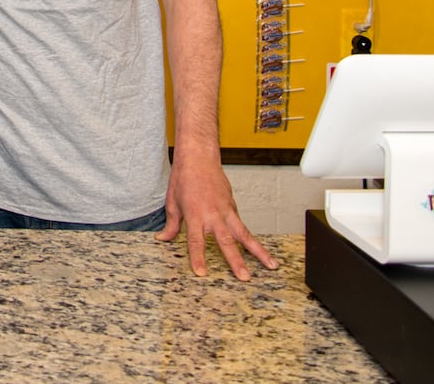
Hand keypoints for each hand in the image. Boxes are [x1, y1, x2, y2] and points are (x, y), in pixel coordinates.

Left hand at [156, 148, 277, 279]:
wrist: (199, 156)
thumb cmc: (184, 177)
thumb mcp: (172, 201)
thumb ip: (171, 224)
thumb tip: (162, 238)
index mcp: (195, 214)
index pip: (196, 241)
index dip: (198, 258)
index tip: (201, 273)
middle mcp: (213, 214)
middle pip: (226, 241)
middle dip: (236, 261)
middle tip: (244, 277)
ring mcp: (226, 210)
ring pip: (244, 233)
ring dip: (258, 251)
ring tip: (271, 265)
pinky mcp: (233, 206)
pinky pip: (242, 224)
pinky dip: (250, 238)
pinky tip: (259, 251)